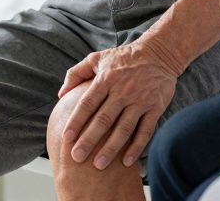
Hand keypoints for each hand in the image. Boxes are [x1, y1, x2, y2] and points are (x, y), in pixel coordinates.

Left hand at [57, 41, 179, 169]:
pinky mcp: (155, 108)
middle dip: (89, 140)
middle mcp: (122, 91)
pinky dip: (137, 147)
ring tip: (99, 165)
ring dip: (111, 148)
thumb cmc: (124, 58)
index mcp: (105, 79)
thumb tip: (60, 93)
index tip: (66, 138)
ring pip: (123, 128)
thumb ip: (76, 73)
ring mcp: (139, 101)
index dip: (76, 122)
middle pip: (103, 120)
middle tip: (77, 157)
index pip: (87, 104)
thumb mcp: (98, 58)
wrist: (159, 54)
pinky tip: (127, 161)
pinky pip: (145, 130)